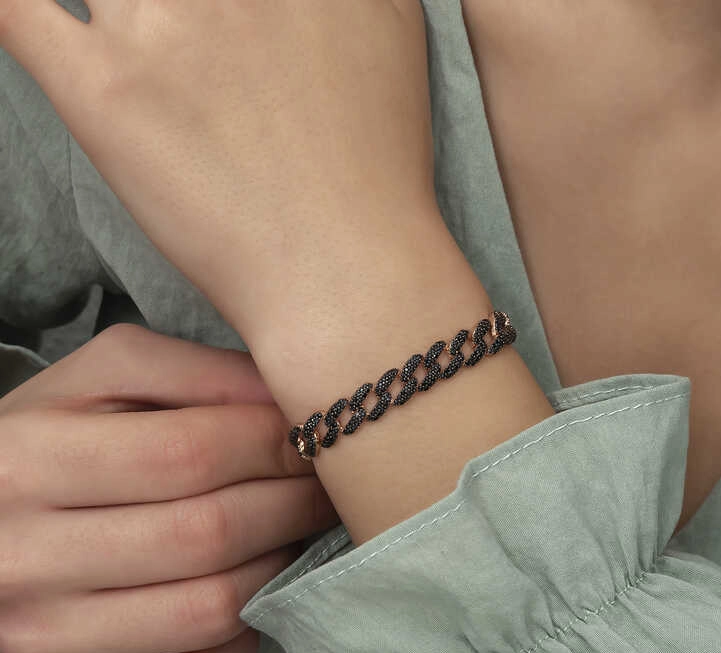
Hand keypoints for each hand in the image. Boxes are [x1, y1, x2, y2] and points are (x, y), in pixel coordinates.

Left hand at [0, 0, 437, 336]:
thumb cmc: (380, 170)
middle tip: (172, 36)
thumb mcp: (394, 31)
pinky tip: (34, 19)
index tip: (213, 15)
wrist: (344, 268)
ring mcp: (154, 28)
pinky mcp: (102, 93)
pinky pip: (20, 15)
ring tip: (131, 52)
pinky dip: (15, 8)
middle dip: (158, 4)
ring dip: (111, 12)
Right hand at [0, 324, 337, 652]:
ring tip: (291, 532)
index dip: (275, 444)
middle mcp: (22, 560)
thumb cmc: (57, 438)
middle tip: (324, 486)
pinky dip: (246, 641)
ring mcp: (42, 642)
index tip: (319, 436)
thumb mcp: (109, 376)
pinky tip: (248, 596)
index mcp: (30, 461)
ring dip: (279, 567)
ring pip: (212, 612)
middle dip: (293, 504)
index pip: (190, 453)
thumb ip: (197, 372)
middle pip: (208, 535)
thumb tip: (286, 402)